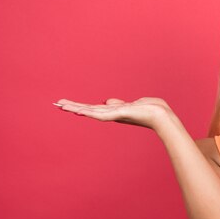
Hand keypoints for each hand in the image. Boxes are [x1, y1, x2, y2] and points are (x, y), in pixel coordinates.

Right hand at [54, 97, 171, 130]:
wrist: (162, 116)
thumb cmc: (151, 110)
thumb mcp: (132, 104)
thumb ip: (118, 104)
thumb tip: (107, 101)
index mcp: (115, 111)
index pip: (94, 108)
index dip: (80, 106)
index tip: (66, 104)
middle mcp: (113, 114)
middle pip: (89, 110)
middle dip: (73, 107)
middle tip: (57, 104)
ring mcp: (116, 115)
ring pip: (92, 112)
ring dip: (77, 108)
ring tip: (62, 106)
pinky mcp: (120, 114)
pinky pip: (102, 114)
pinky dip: (90, 112)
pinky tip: (79, 111)